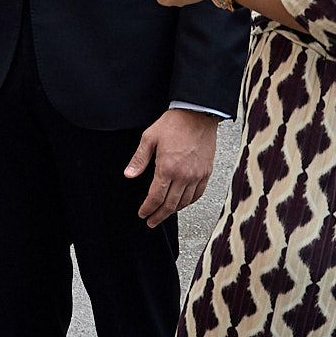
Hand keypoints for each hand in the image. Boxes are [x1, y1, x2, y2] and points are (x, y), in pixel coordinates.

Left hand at [124, 108, 219, 227]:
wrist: (197, 115)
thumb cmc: (173, 124)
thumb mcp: (149, 138)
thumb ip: (139, 160)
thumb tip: (129, 175)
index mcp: (167, 168)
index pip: (155, 197)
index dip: (148, 208)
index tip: (143, 214)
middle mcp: (184, 175)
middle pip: (170, 204)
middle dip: (159, 215)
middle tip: (151, 222)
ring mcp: (197, 175)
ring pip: (185, 202)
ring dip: (173, 211)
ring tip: (164, 214)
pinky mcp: (206, 173)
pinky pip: (198, 194)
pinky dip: (189, 202)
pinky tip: (182, 203)